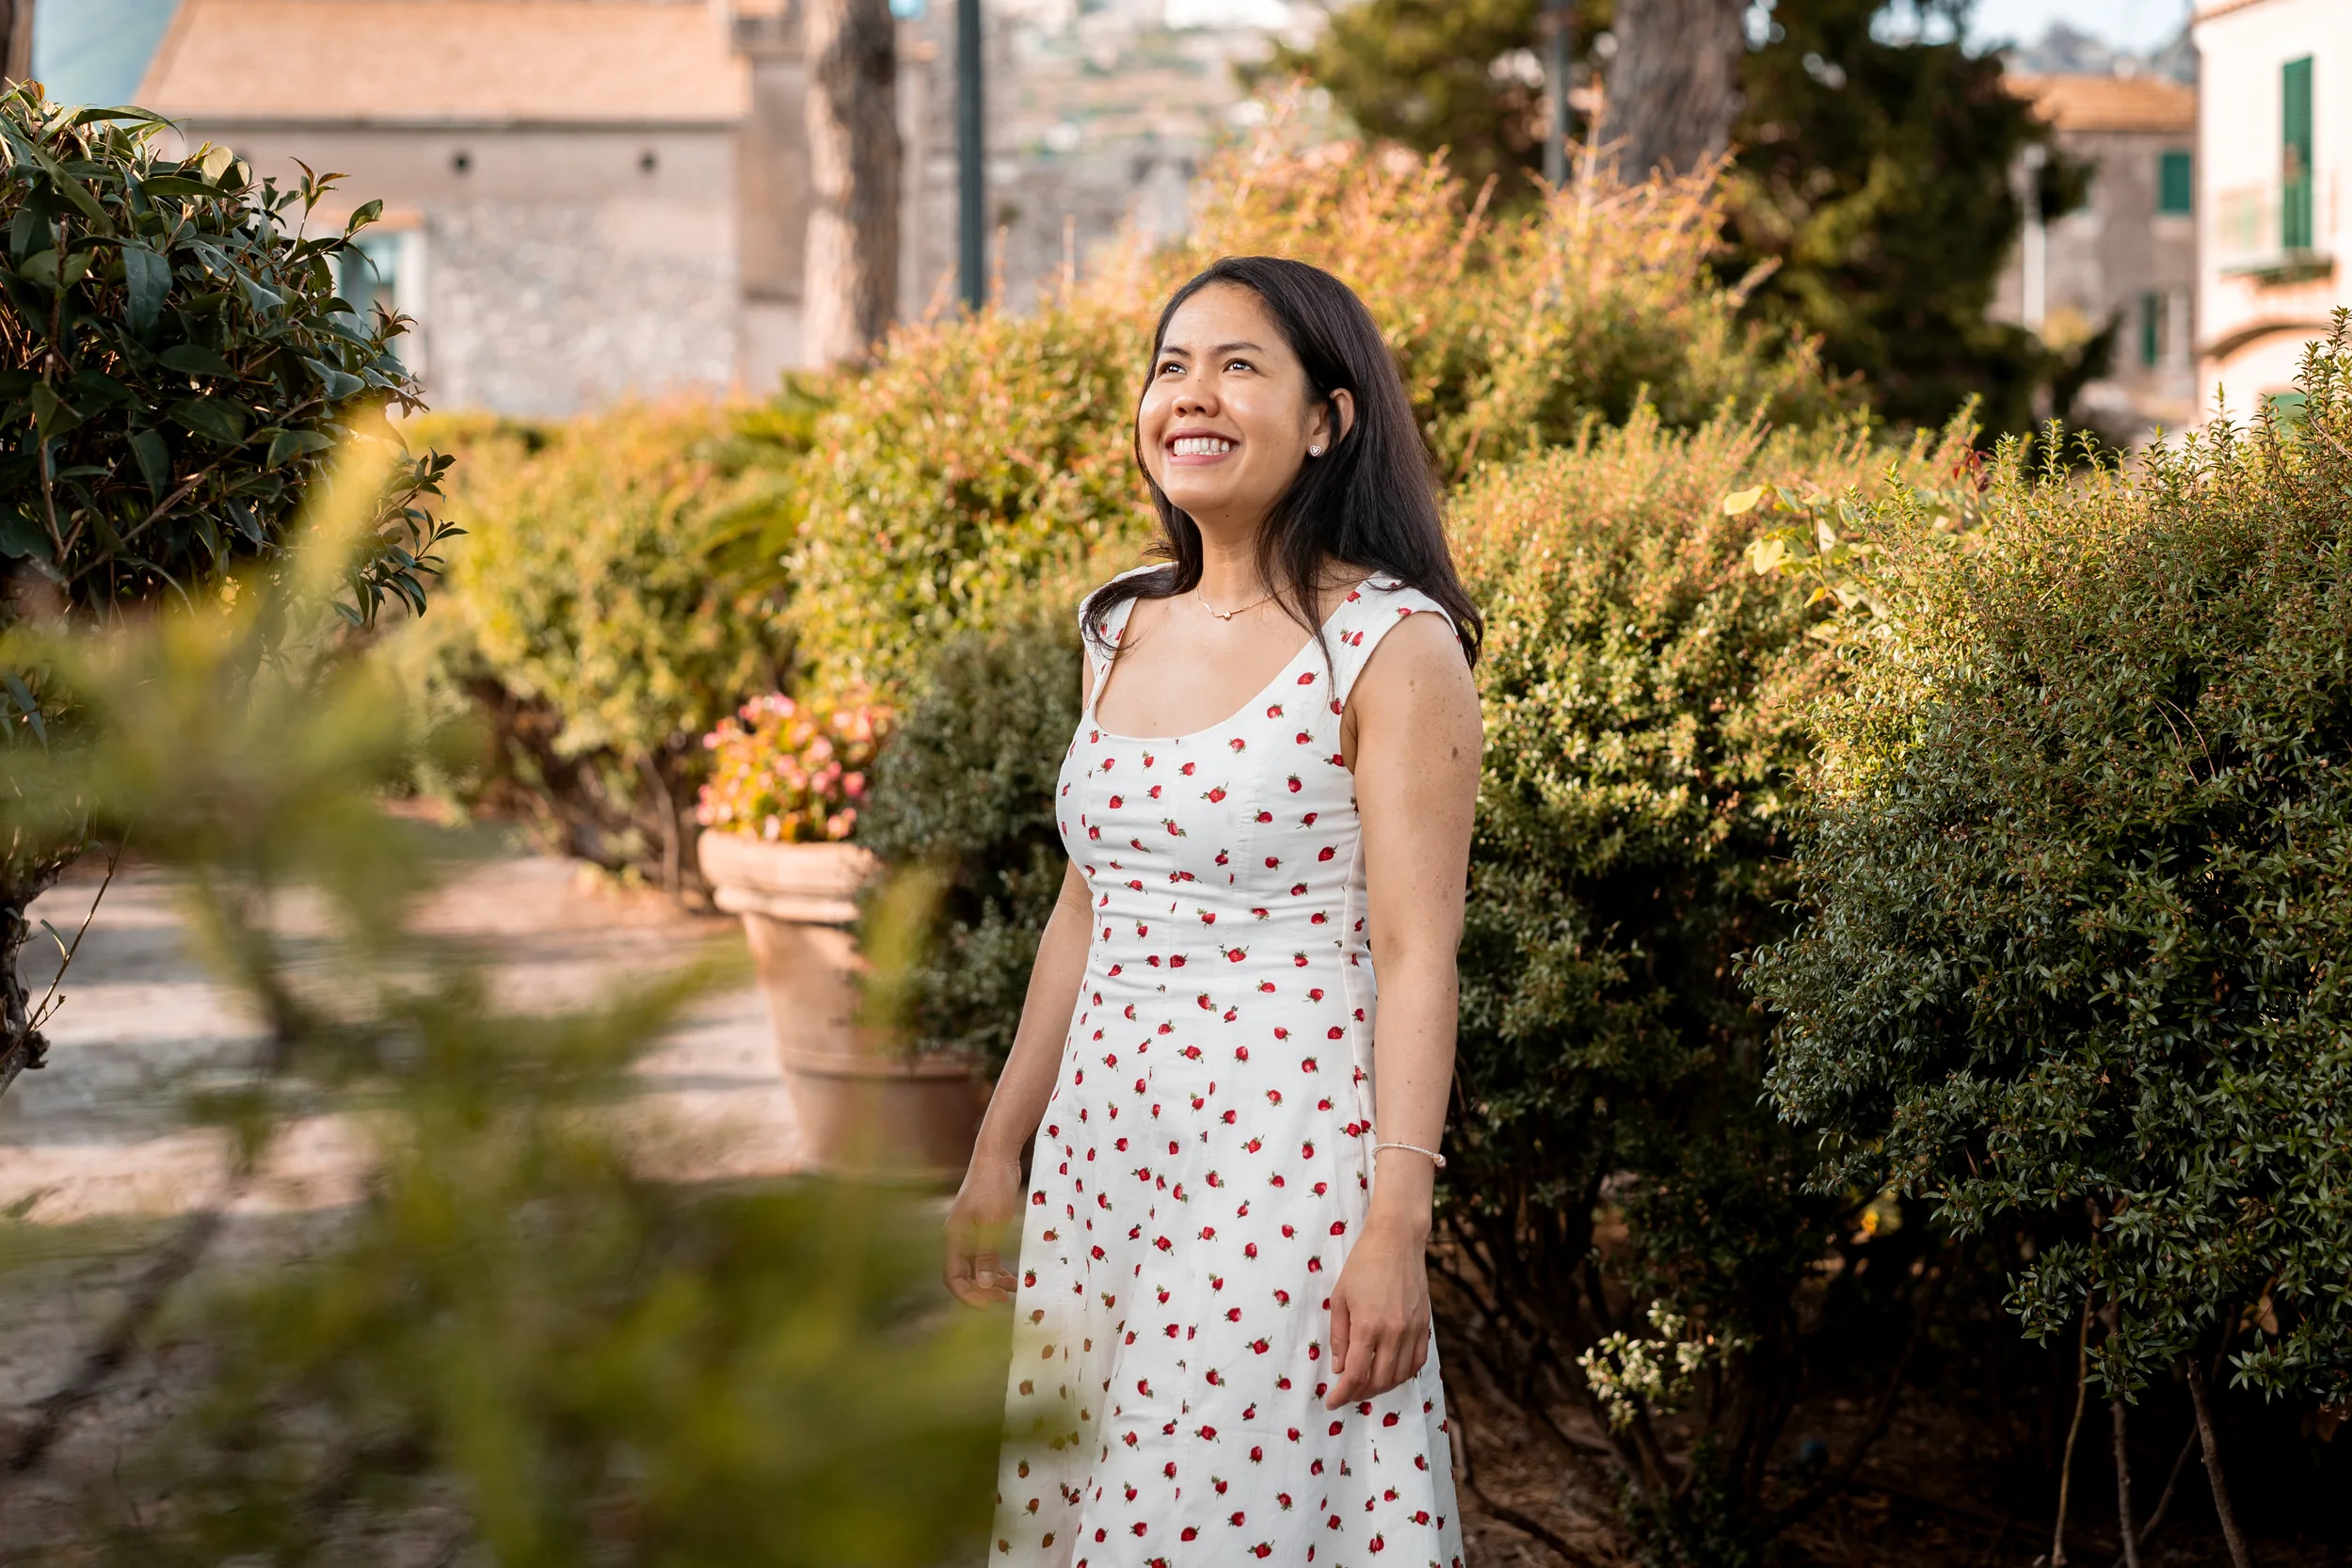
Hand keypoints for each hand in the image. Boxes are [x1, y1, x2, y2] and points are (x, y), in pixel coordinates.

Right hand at [944, 1150, 1024, 1306]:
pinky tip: (1011, 1274)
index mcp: (955, 1238)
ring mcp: (970, 1231)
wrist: (996, 1156)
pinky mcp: (982, 1225)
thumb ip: (987, 1256)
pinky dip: (996, 1266)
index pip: (953, 1277)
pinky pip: (985, 1254)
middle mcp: (959, 1238)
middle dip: (981, 1290)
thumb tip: (985, 1286)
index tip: (989, 1305)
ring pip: (976, 1265)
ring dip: (991, 1280)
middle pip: (963, 1274)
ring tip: (1013, 1290)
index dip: (968, 1295)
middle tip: (1004, 1299)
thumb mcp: (993, 1224)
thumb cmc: (993, 1187)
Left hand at [1323, 1214, 1430, 1408]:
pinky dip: (1404, 1374)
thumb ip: (1339, 1336)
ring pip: (1400, 1375)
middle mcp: (1393, 1333)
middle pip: (1379, 1381)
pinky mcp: (1425, 1325)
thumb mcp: (1340, 1298)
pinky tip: (1391, 1373)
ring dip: (1382, 1387)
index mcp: (1367, 1326)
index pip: (1356, 1374)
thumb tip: (1339, 1368)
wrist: (1396, 1241)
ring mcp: (1413, 1330)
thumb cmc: (1362, 1265)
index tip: (1332, 1402)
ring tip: (1367, 1386)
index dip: (1343, 1394)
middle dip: (1360, 1394)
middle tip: (1347, 1394)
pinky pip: (1417, 1361)